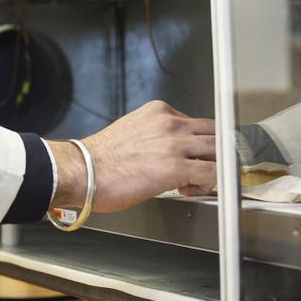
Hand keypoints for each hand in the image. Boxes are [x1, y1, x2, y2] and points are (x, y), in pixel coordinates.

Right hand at [47, 100, 215, 212]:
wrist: (83, 172)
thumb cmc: (100, 160)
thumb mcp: (134, 133)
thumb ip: (158, 137)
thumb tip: (173, 155)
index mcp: (159, 112)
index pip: (198, 122)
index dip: (202, 141)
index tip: (200, 154)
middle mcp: (170, 123)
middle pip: (214, 133)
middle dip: (216, 153)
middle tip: (209, 169)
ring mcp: (174, 144)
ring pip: (218, 151)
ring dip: (217, 167)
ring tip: (203, 181)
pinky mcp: (175, 167)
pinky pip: (212, 172)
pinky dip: (213, 182)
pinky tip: (197, 188)